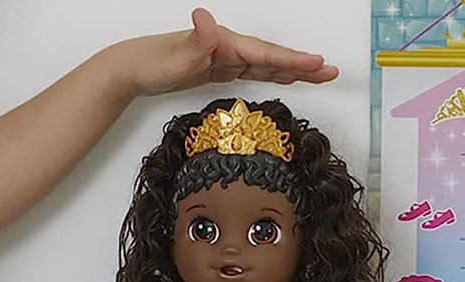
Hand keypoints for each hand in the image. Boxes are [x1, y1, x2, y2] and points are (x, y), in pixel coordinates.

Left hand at [112, 7, 338, 97]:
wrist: (133, 68)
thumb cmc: (153, 62)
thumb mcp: (176, 55)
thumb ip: (196, 40)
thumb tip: (204, 17)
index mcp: (225, 43)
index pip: (265, 54)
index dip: (292, 60)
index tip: (317, 65)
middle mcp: (229, 47)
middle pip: (272, 58)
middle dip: (303, 66)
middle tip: (332, 73)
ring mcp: (225, 58)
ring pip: (265, 66)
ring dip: (292, 71)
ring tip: (319, 77)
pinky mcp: (218, 69)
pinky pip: (251, 73)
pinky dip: (270, 76)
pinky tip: (285, 80)